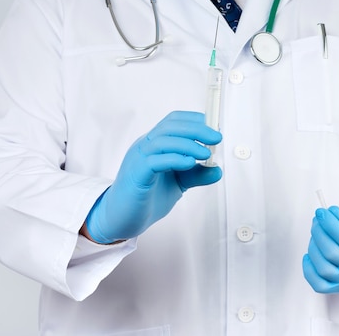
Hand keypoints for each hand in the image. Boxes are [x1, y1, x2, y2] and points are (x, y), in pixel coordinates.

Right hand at [84, 111, 222, 243]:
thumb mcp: (178, 184)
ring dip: (188, 144)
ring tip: (206, 153)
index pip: (173, 121)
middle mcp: (145, 146)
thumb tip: (217, 170)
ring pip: (162, 140)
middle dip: (196, 128)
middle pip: (170, 126)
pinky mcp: (136, 175)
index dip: (194, 120)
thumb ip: (196, 175)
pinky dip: (174, 159)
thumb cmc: (145, 198)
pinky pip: (154, 161)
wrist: (121, 219)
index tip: (214, 127)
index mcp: (153, 144)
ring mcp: (138, 159)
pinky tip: (190, 164)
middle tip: (216, 137)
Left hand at [302, 206, 338, 292]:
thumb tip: (329, 213)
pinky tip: (309, 256)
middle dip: (318, 233)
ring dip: (313, 248)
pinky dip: (308, 270)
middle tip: (316, 221)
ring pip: (323, 268)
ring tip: (315, 237)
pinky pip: (318, 284)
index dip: (329, 224)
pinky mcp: (337, 287)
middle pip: (331, 253)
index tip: (320, 213)